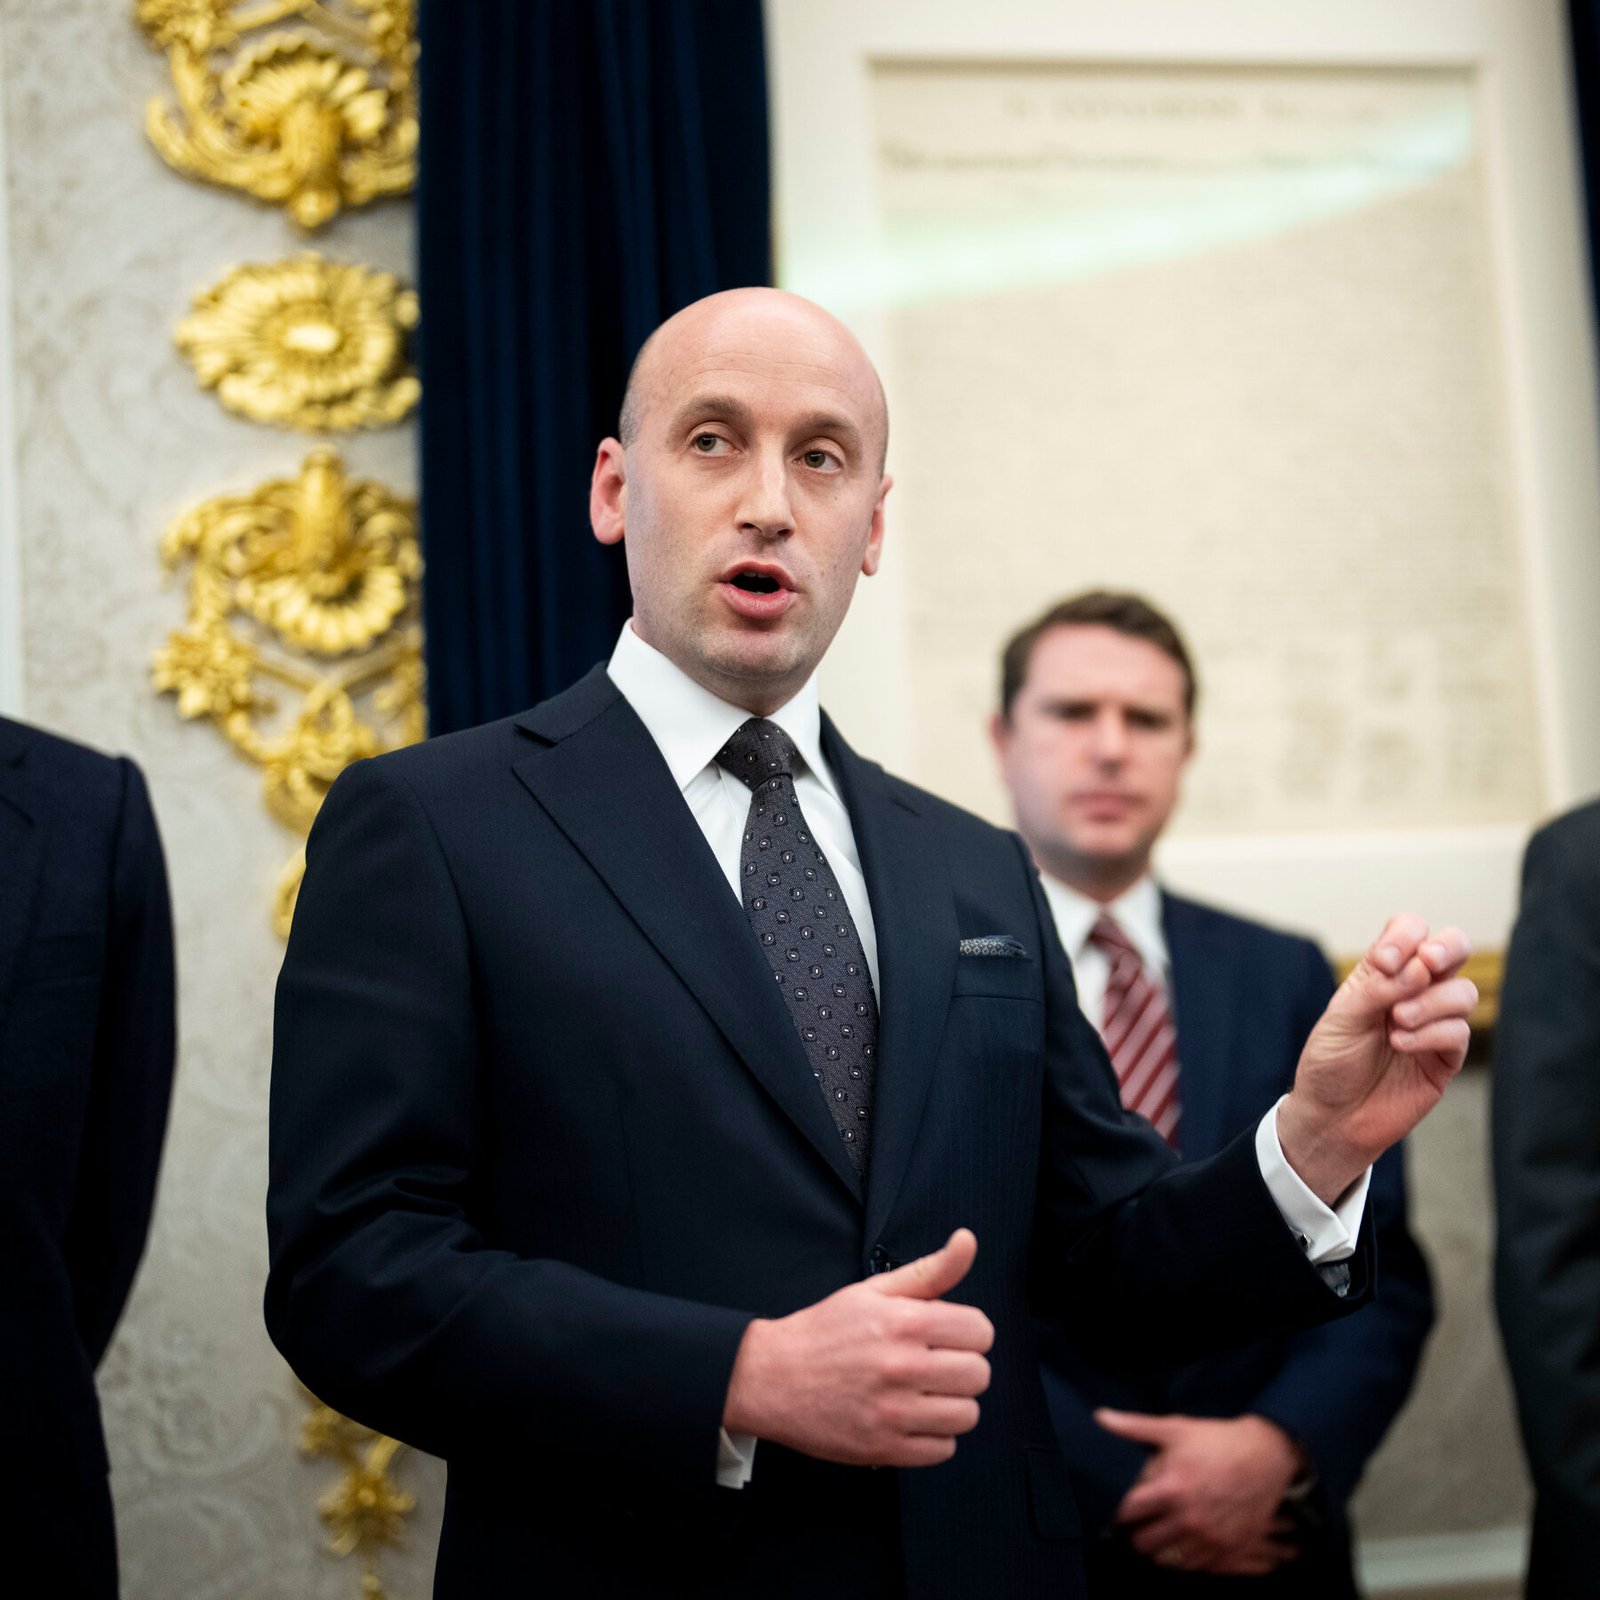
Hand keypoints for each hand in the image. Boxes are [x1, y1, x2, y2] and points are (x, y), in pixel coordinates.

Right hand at [722, 1228, 992, 1467]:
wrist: (772, 1376)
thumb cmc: (826, 1331)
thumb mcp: (874, 1290)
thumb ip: (930, 1270)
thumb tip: (968, 1240)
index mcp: (904, 1322)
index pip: (981, 1331)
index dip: (967, 1332)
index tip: (945, 1336)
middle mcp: (902, 1366)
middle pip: (979, 1375)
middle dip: (962, 1367)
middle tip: (933, 1364)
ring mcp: (893, 1412)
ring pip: (967, 1415)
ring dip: (951, 1404)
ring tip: (922, 1393)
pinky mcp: (884, 1449)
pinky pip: (943, 1450)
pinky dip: (933, 1436)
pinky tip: (909, 1417)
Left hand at [1097, 1409, 1304, 1575]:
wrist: (1266, 1456)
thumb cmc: (1216, 1440)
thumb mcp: (1174, 1429)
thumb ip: (1133, 1426)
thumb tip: (1100, 1417)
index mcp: (1172, 1488)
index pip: (1128, 1513)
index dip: (1118, 1511)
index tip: (1119, 1508)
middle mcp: (1189, 1518)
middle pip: (1143, 1543)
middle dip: (1135, 1534)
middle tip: (1137, 1524)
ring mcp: (1210, 1537)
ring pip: (1167, 1560)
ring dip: (1158, 1549)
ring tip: (1157, 1533)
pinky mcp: (1228, 1549)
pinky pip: (1195, 1567)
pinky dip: (1183, 1558)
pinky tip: (1181, 1541)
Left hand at [1278, 913, 1474, 1202]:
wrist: (1332, 1117)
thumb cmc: (1330, 1063)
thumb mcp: (1340, 1017)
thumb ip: (1376, 988)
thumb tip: (1419, 967)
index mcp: (1381, 974)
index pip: (1409, 931)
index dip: (1405, 936)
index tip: (1383, 961)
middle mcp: (1413, 992)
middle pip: (1452, 949)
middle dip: (1446, 948)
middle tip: (1425, 963)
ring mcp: (1434, 1023)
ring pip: (1463, 991)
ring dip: (1431, 1000)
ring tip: (1398, 1021)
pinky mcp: (1446, 1058)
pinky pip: (1459, 1032)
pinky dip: (1433, 1033)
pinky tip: (1402, 1044)